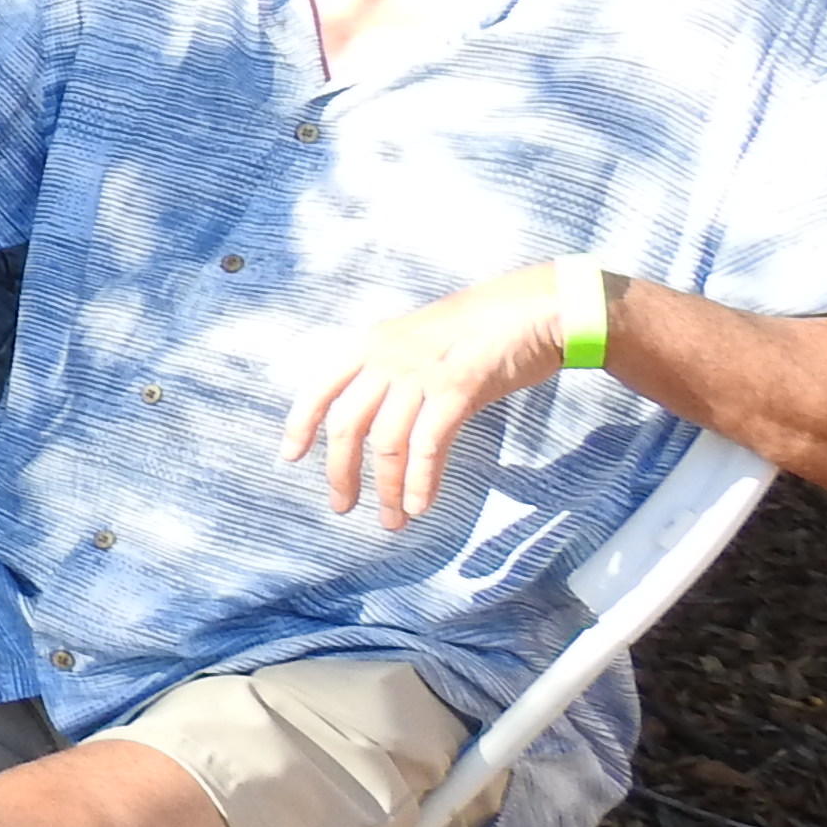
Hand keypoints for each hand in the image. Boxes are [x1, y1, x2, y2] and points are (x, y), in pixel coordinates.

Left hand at [275, 265, 571, 528]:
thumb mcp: (416, 337)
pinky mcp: (457, 389)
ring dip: (387, 489)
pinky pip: (428, 446)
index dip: (300, 425)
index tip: (290, 458)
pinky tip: (420, 506)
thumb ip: (386, 366)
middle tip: (342, 506)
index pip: (319, 388)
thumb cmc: (479, 327)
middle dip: (340, 472)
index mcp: (370, 344)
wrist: (536, 307)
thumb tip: (368, 411)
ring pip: (386, 443)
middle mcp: (387, 357)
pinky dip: (421, 481)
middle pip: (347, 425)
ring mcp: (420, 373)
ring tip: (391, 520)